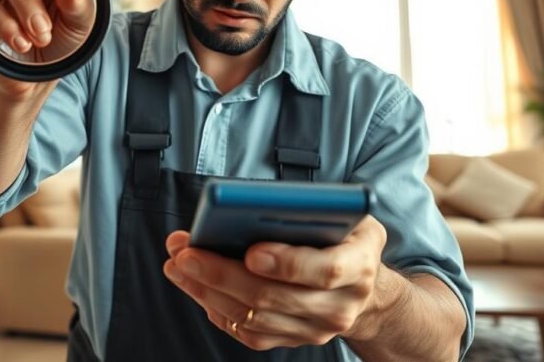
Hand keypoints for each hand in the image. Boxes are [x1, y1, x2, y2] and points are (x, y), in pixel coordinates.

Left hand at [163, 215, 387, 350]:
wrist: (364, 288)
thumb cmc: (346, 239)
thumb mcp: (344, 213)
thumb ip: (311, 209)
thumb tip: (255, 203)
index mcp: (358, 266)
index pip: (325, 270)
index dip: (287, 263)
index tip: (250, 251)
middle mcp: (340, 305)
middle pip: (274, 297)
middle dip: (222, 274)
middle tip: (186, 252)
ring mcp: (316, 329)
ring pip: (254, 318)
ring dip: (208, 291)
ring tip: (179, 265)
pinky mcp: (294, 340)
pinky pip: (249, 333)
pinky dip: (217, 309)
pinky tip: (195, 286)